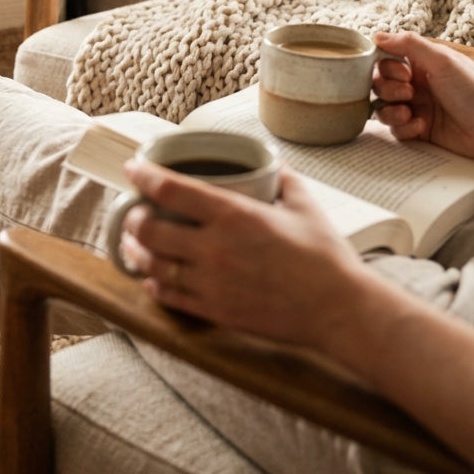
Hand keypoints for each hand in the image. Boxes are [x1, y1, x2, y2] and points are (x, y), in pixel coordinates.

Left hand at [120, 158, 369, 351]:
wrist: (340, 311)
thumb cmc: (325, 255)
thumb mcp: (304, 204)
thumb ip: (282, 177)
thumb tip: (270, 161)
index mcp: (234, 215)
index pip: (171, 190)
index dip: (143, 176)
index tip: (133, 168)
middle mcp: (215, 249)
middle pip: (149, 230)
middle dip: (133, 218)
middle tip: (134, 212)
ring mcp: (212, 283)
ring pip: (152, 266)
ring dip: (135, 252)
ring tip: (133, 243)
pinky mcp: (216, 312)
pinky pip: (170, 297)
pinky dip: (154, 285)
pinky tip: (152, 278)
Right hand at [373, 32, 473, 164]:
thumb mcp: (443, 61)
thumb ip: (409, 44)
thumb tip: (376, 36)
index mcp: (422, 64)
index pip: (387, 59)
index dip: (387, 67)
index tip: (404, 73)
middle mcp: (417, 84)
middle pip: (380, 83)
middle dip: (388, 89)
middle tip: (409, 93)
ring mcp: (417, 108)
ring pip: (383, 107)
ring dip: (390, 110)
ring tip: (408, 113)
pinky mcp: (418, 130)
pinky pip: (395, 129)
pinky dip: (403, 128)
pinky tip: (421, 126)